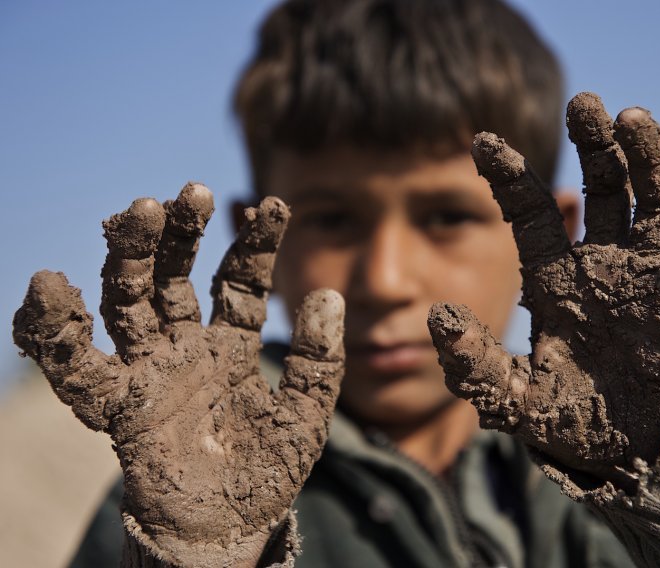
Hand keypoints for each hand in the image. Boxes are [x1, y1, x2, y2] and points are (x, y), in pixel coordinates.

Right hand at [13, 184, 344, 565]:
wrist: (227, 529)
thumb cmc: (267, 472)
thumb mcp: (306, 413)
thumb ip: (318, 360)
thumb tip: (328, 296)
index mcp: (229, 345)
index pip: (238, 281)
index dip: (255, 244)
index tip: (276, 204)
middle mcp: (184, 348)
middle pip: (174, 278)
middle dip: (181, 235)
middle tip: (191, 192)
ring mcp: (148, 372)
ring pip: (128, 302)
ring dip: (130, 258)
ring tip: (138, 213)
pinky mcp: (117, 406)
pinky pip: (77, 366)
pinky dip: (54, 332)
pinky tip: (47, 286)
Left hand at [428, 92, 659, 486]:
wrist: (622, 458)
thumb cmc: (565, 420)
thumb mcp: (509, 397)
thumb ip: (472, 365)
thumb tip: (438, 317)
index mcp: (553, 279)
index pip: (531, 213)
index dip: (509, 177)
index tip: (480, 141)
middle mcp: (602, 267)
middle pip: (603, 190)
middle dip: (594, 146)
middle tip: (583, 103)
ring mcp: (649, 282)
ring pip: (657, 205)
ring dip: (651, 160)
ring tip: (634, 118)